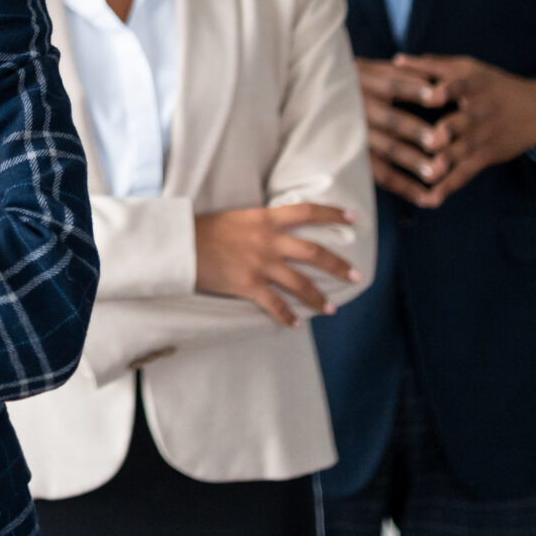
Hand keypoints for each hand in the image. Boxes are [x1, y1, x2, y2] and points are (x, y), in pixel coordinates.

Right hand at [193, 202, 361, 325]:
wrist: (178, 246)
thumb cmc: (203, 230)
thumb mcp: (236, 217)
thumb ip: (261, 223)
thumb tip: (281, 232)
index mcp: (264, 218)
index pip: (306, 211)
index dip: (332, 213)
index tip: (352, 217)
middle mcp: (267, 240)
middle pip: (314, 252)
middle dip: (338, 265)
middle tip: (356, 275)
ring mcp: (258, 264)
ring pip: (300, 283)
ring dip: (318, 297)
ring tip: (332, 308)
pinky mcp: (247, 285)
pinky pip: (274, 305)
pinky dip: (287, 316)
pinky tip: (296, 325)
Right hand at [355, 57, 452, 204]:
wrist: (305, 103)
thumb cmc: (347, 83)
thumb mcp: (366, 70)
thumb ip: (398, 73)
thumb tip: (434, 77)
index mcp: (364, 84)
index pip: (391, 85)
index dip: (413, 90)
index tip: (438, 96)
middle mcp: (359, 110)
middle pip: (390, 121)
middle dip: (415, 131)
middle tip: (440, 141)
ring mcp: (356, 136)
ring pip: (386, 150)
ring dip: (411, 162)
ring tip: (436, 173)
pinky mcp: (357, 160)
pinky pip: (381, 174)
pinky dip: (403, 187)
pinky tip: (424, 196)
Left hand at [390, 54, 535, 206]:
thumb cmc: (490, 85)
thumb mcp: (468, 69)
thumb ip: (432, 66)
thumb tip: (395, 61)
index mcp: (475, 86)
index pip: (462, 87)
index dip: (448, 90)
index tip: (432, 95)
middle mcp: (481, 112)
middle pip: (465, 123)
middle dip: (449, 132)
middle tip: (433, 142)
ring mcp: (484, 137)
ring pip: (464, 152)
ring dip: (447, 165)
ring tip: (428, 176)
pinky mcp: (485, 157)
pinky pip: (465, 174)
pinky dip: (447, 187)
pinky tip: (428, 200)